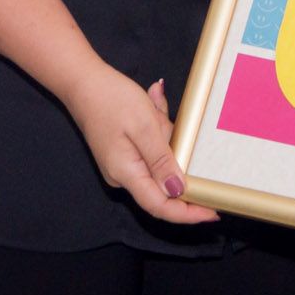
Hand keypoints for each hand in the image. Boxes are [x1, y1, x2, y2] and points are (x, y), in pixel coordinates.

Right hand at [62, 67, 217, 224]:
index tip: (213, 212)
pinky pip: (151, 149)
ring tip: (154, 109)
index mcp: (126, 173)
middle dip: (176, 156)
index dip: (188, 213)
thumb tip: (177, 191)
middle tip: (169, 125)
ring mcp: (122, 165)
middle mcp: (123, 175)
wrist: (81, 81)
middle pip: (163, 182)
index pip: (161, 206)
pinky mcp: (124, 153)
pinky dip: (157, 130)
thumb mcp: (144, 127)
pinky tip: (151, 108)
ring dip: (165, 137)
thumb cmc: (110, 99)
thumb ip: (161, 161)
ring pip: (159, 161)